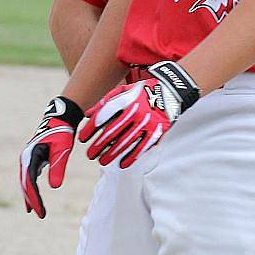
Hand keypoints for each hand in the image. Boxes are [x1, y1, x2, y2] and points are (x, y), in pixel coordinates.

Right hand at [20, 96, 83, 218]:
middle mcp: (26, 158)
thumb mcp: (62, 149)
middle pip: (26, 184)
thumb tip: (54, 187)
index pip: (30, 183)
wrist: (62, 118)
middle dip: (32, 200)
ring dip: (30, 195)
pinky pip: (30, 177)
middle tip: (40, 214)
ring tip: (34, 210)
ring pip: (26, 181)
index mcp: (31, 156)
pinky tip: (34, 197)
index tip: (41, 211)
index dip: (35, 198)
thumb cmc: (62, 132)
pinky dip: (32, 188)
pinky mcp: (34, 158)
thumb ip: (58, 167)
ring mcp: (29, 158)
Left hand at [79, 61, 199, 168]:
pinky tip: (121, 164)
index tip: (83, 138)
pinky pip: (141, 148)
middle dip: (98, 146)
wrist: (171, 93)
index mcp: (126, 100)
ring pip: (124, 143)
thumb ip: (106, 101)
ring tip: (102, 161)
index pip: (103, 116)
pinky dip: (130, 158)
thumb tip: (88, 115)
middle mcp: (135, 112)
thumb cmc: (143, 92)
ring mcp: (146, 123)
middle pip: (111, 133)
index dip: (90, 129)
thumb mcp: (125, 91)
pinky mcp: (156, 132)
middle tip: (90, 155)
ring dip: (110, 155)